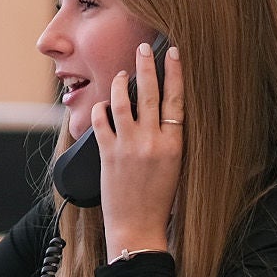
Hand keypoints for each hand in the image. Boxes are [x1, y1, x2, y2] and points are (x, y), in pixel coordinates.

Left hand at [92, 42, 183, 258]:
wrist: (138, 228)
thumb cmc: (159, 201)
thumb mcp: (175, 167)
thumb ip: (169, 139)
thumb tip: (161, 112)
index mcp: (174, 145)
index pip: (176, 100)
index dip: (175, 73)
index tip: (173, 53)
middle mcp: (152, 142)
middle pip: (149, 93)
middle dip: (146, 65)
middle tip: (143, 47)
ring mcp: (128, 147)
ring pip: (122, 103)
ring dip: (119, 84)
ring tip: (119, 74)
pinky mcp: (108, 154)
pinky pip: (101, 122)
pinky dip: (100, 109)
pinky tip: (102, 104)